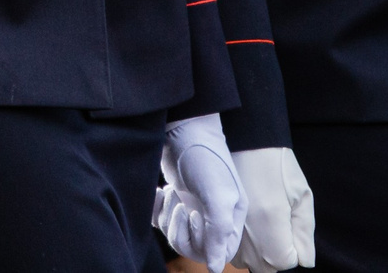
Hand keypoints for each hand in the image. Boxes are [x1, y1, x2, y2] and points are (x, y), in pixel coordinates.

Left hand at [153, 114, 247, 271]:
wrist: (183, 129)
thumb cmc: (205, 160)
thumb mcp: (218, 196)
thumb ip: (219, 232)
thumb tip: (214, 268)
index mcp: (230, 217)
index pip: (221, 252)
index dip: (205, 244)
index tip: (194, 217)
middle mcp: (212, 216)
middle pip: (195, 248)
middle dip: (182, 232)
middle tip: (179, 206)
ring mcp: (192, 207)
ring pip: (177, 236)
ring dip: (169, 219)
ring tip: (171, 193)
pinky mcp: (172, 199)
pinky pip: (161, 221)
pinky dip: (156, 211)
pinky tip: (159, 192)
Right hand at [232, 144, 316, 271]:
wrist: (244, 138)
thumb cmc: (276, 163)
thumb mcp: (301, 195)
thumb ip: (304, 233)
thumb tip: (305, 262)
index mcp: (269, 225)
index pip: (285, 262)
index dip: (294, 250)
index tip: (290, 226)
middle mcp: (245, 233)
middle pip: (265, 267)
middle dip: (276, 253)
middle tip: (278, 223)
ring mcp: (228, 229)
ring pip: (247, 261)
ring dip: (258, 252)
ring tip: (261, 223)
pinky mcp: (216, 223)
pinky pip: (231, 250)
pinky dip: (242, 245)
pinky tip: (247, 223)